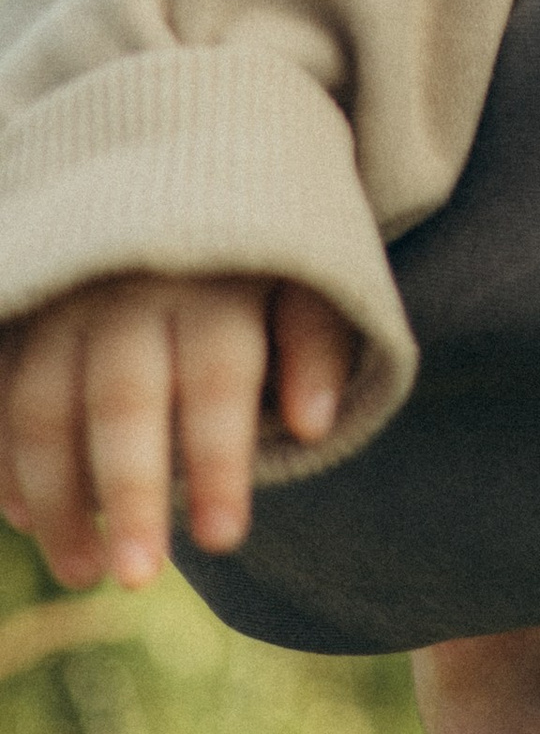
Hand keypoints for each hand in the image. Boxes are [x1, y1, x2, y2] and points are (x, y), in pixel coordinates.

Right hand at [0, 274, 354, 589]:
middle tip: (139, 580)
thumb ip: (315, 342)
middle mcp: (134, 288)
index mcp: (216, 280)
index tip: (223, 541)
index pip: (217, 378)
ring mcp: (69, 299)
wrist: (186, 154)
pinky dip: (6, 458)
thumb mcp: (310, 270)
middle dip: (130, 493)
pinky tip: (25, 519)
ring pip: (46, 404)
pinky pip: (2, 388)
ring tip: (84, 572)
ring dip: (59, 495)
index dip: (219, 461)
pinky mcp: (27, 310)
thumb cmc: (260, 240)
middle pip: (125, 399)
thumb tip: (314, 427)